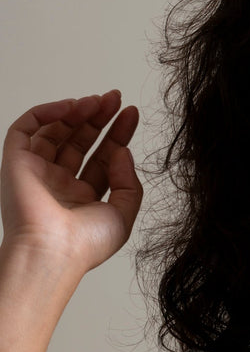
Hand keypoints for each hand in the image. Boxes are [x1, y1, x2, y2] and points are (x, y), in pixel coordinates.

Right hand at [0, 91, 142, 277]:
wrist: (53, 252)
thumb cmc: (86, 244)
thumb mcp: (124, 213)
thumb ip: (129, 182)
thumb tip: (122, 151)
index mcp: (83, 197)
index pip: (102, 157)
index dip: (117, 133)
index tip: (130, 113)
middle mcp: (59, 183)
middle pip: (81, 141)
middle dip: (99, 118)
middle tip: (115, 99)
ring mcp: (38, 172)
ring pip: (55, 131)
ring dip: (77, 112)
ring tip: (98, 101)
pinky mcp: (17, 162)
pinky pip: (26, 128)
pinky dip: (46, 112)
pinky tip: (71, 106)